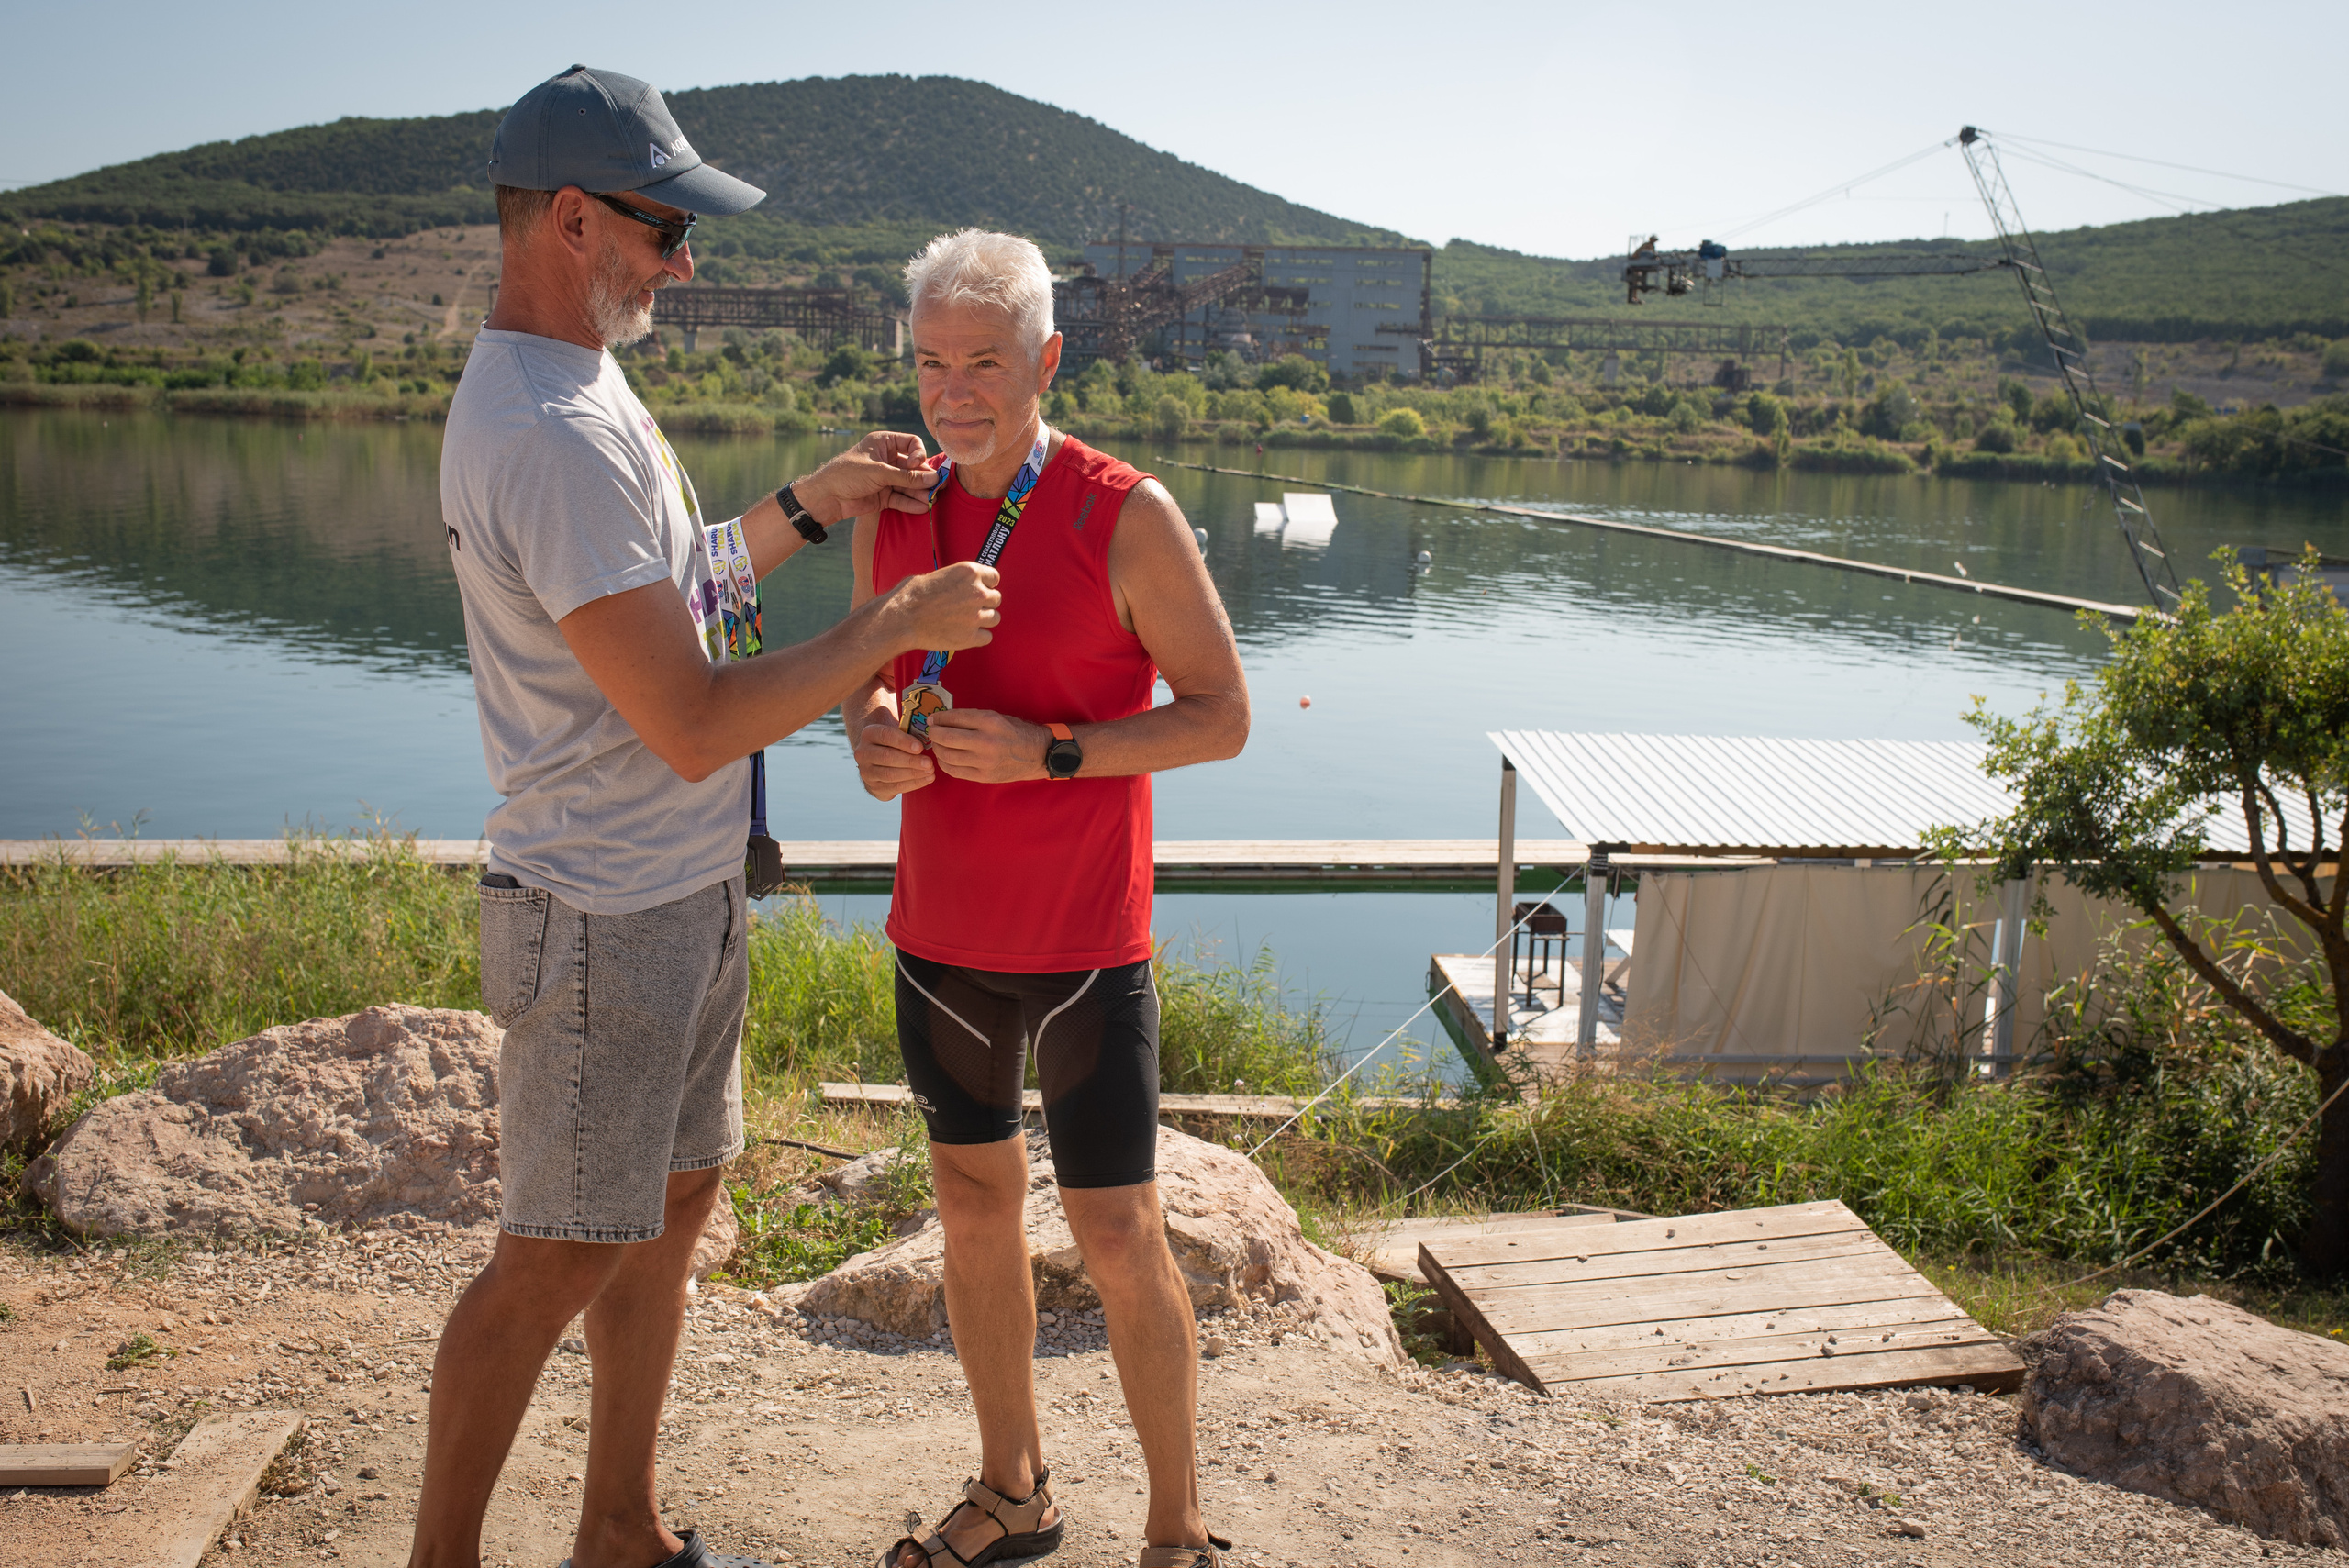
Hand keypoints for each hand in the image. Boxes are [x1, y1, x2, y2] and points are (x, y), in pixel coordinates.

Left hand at [792, 431, 934, 523]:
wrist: (826, 498)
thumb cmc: (847, 475)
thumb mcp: (879, 472)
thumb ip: (906, 477)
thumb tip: (933, 478)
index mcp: (884, 443)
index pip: (911, 443)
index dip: (919, 454)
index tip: (917, 465)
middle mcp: (887, 459)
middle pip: (913, 467)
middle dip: (924, 477)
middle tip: (936, 487)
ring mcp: (886, 478)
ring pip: (909, 484)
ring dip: (920, 492)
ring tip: (931, 500)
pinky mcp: (884, 496)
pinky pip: (902, 498)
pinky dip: (911, 503)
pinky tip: (921, 508)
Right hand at [854, 717, 934, 800]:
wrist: (878, 758)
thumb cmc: (895, 742)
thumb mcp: (898, 732)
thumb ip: (909, 733)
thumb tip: (931, 738)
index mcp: (869, 734)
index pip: (885, 735)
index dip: (903, 742)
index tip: (920, 747)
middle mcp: (863, 753)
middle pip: (887, 757)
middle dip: (910, 761)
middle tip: (929, 763)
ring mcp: (866, 772)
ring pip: (890, 774)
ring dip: (913, 774)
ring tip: (930, 771)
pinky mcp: (873, 787)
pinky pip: (894, 787)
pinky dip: (913, 784)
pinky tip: (926, 779)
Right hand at [882, 561, 999, 653]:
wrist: (901, 618)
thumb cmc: (912, 594)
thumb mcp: (939, 575)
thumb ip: (959, 581)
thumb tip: (964, 586)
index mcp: (970, 572)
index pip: (994, 577)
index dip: (986, 584)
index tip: (979, 590)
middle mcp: (977, 592)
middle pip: (996, 599)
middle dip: (985, 603)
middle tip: (969, 608)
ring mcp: (976, 615)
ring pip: (995, 618)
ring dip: (983, 620)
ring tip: (966, 622)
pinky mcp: (971, 637)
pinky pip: (987, 637)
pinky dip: (978, 637)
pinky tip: (964, 634)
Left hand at [925, 708, 1049, 783]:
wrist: (1037, 754)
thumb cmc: (1015, 732)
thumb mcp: (997, 717)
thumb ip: (972, 718)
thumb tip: (944, 720)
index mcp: (990, 722)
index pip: (955, 718)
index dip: (939, 718)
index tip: (933, 719)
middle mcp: (986, 741)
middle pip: (947, 738)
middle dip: (934, 733)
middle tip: (932, 731)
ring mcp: (984, 761)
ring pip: (947, 756)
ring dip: (937, 749)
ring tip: (938, 744)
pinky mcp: (983, 776)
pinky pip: (954, 771)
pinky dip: (945, 763)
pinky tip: (945, 757)